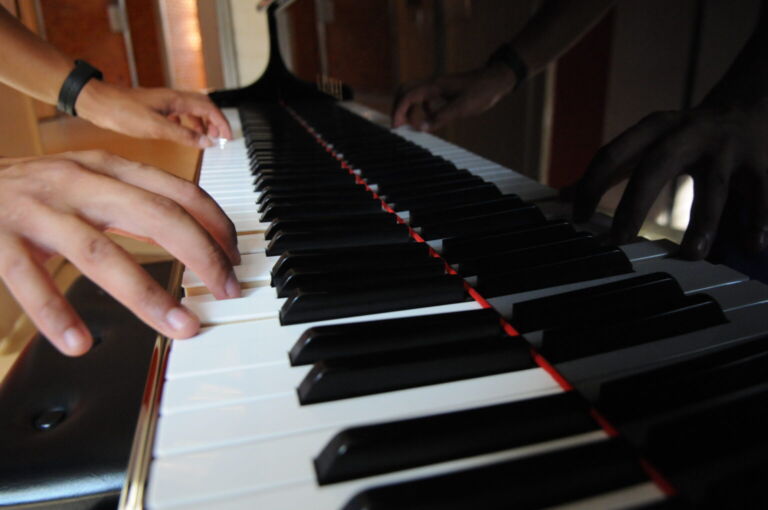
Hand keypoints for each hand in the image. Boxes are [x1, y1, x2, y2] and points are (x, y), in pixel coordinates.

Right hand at [0, 151, 240, 355]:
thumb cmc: (32, 190)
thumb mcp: (89, 182)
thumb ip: (134, 203)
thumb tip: (191, 236)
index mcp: (107, 168)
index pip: (179, 192)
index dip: (216, 226)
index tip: (235, 260)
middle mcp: (79, 182)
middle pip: (156, 216)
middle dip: (201, 255)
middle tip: (227, 292)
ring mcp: (38, 209)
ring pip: (99, 252)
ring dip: (147, 294)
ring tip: (180, 326)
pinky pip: (29, 279)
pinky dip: (56, 312)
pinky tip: (80, 343)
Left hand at [75, 81, 232, 147]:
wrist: (96, 102)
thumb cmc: (121, 111)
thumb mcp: (156, 128)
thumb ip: (183, 136)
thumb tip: (206, 143)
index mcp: (176, 100)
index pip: (209, 109)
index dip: (221, 123)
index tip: (228, 137)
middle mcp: (173, 98)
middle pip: (204, 107)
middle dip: (215, 122)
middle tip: (221, 138)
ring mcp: (163, 102)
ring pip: (192, 110)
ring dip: (202, 124)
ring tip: (206, 138)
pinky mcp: (154, 108)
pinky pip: (179, 114)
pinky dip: (187, 124)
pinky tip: (183, 134)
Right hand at [391, 62, 516, 131]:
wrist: (496, 80)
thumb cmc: (481, 92)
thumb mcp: (462, 107)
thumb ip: (441, 117)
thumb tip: (421, 128)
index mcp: (434, 86)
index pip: (408, 96)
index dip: (399, 111)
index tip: (396, 127)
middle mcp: (432, 84)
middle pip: (405, 91)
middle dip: (398, 107)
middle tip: (398, 125)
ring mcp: (437, 87)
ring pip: (413, 94)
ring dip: (408, 108)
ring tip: (410, 125)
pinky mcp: (443, 91)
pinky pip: (425, 99)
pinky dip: (420, 109)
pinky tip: (428, 119)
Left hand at [568, 104, 767, 258]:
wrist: (750, 106)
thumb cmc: (685, 137)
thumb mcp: (647, 143)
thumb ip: (610, 170)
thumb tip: (562, 196)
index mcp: (653, 129)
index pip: (612, 154)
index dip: (591, 185)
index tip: (577, 218)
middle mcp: (687, 132)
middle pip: (656, 166)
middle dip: (635, 203)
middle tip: (619, 241)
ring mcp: (726, 146)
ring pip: (714, 185)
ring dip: (703, 222)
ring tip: (692, 255)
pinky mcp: (760, 160)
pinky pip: (760, 193)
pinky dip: (756, 220)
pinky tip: (750, 246)